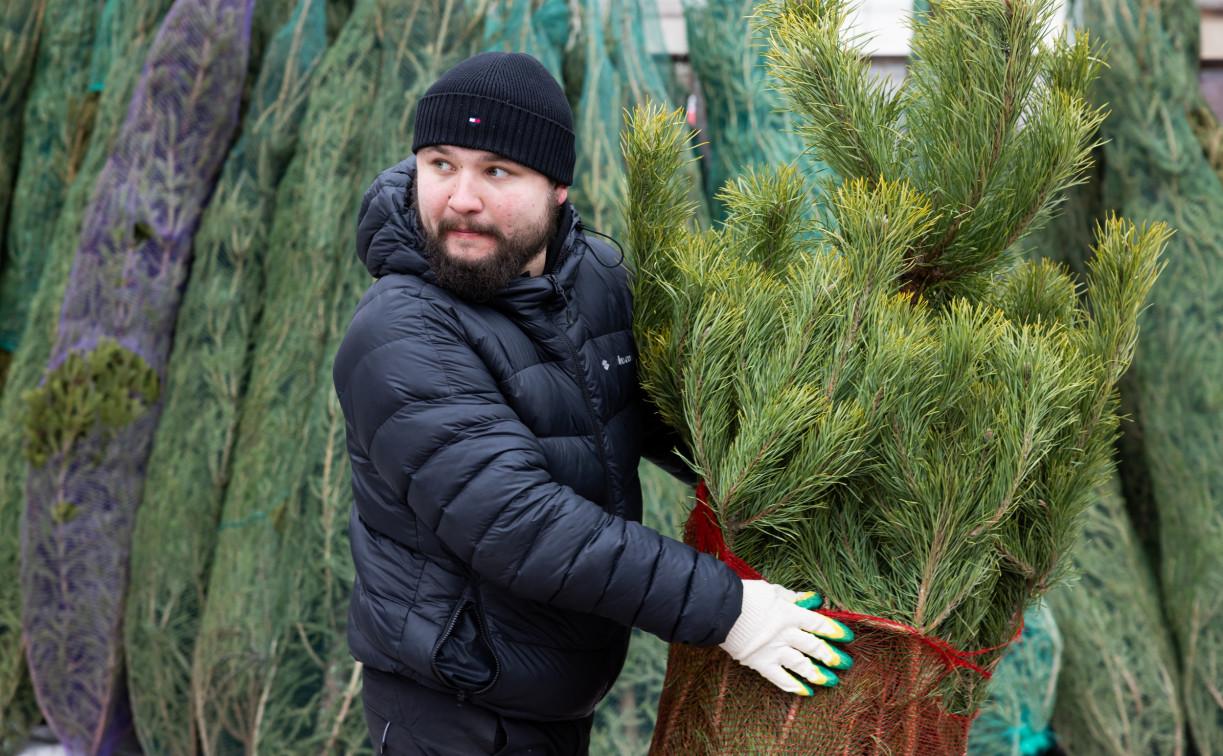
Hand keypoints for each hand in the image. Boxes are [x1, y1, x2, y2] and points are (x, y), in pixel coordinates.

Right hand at [718, 580, 852, 695]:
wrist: (719, 609)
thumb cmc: (745, 596)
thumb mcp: (772, 591)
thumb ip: (793, 597)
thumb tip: (812, 599)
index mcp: (790, 613)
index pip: (818, 623)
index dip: (834, 630)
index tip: (847, 636)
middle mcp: (786, 634)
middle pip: (814, 646)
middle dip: (831, 655)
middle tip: (846, 663)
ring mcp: (774, 650)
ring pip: (801, 665)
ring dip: (818, 674)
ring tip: (831, 681)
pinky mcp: (761, 662)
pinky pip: (780, 678)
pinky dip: (793, 686)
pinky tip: (806, 692)